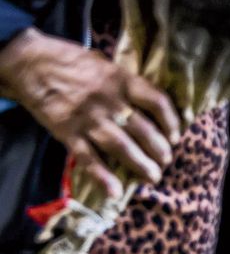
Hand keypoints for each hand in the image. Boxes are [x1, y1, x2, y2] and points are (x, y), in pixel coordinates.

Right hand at [0, 28, 180, 196]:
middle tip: (166, 162)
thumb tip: (151, 106)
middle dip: (159, 150)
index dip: (171, 122)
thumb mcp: (105, 64)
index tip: (176, 136)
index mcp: (121, 80)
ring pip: (121, 147)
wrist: (29, 62)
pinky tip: (115, 192)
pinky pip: (88, 158)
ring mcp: (88, 118)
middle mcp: (109, 101)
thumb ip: (126, 84)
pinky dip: (102, 177)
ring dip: (140, 165)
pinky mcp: (67, 132)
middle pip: (143, 130)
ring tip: (152, 177)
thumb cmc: (71, 61)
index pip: (157, 102)